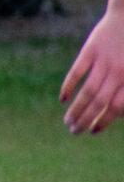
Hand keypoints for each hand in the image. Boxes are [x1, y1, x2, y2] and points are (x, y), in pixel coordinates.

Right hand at [62, 10, 123, 133]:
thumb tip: (115, 110)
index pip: (116, 107)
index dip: (104, 121)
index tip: (93, 130)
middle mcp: (118, 72)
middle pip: (100, 103)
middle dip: (87, 120)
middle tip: (75, 131)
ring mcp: (103, 61)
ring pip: (87, 92)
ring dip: (77, 109)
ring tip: (67, 122)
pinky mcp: (90, 50)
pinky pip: (77, 72)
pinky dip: (69, 86)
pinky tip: (63, 99)